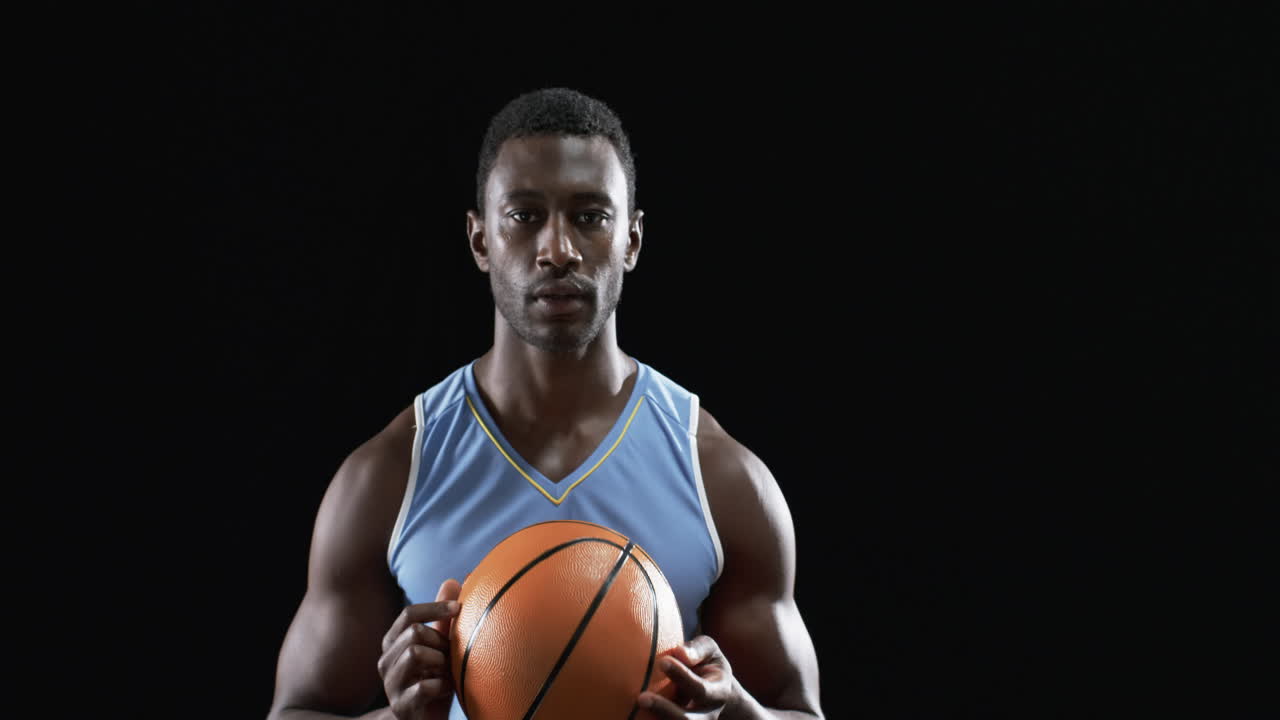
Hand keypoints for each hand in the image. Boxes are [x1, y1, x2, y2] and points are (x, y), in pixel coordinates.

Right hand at [377, 579, 461, 719]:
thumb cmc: (433, 679)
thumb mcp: (440, 648)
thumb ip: (443, 619)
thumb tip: (453, 581)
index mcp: (393, 642)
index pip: (408, 614)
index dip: (434, 607)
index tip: (460, 608)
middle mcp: (386, 661)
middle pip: (414, 633)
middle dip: (441, 641)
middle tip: (452, 656)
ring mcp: (390, 684)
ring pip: (415, 654)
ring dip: (441, 661)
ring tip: (448, 672)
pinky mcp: (401, 707)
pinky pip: (422, 687)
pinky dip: (442, 685)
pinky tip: (447, 688)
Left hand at [637, 635, 740, 718]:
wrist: (714, 692)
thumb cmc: (706, 662)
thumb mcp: (709, 650)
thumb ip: (697, 649)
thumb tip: (678, 652)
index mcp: (718, 693)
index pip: (700, 689)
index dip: (681, 676)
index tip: (662, 661)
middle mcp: (708, 715)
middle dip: (665, 711)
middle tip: (641, 698)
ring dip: (657, 719)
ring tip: (636, 706)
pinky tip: (631, 716)